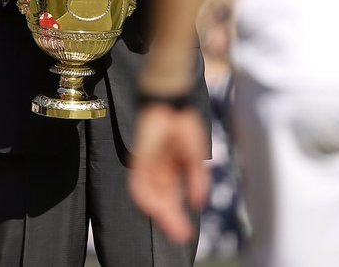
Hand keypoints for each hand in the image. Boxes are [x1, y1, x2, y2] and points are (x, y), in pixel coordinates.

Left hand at [129, 104, 209, 244]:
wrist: (171, 103)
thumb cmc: (184, 124)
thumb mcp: (195, 156)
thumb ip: (196, 180)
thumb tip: (199, 203)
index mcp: (170, 170)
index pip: (171, 198)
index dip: (177, 215)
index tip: (185, 232)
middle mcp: (158, 171)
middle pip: (162, 200)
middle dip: (171, 218)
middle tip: (180, 235)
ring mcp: (148, 166)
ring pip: (151, 196)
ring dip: (161, 212)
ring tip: (173, 226)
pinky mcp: (139, 159)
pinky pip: (140, 184)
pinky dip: (146, 197)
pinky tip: (156, 208)